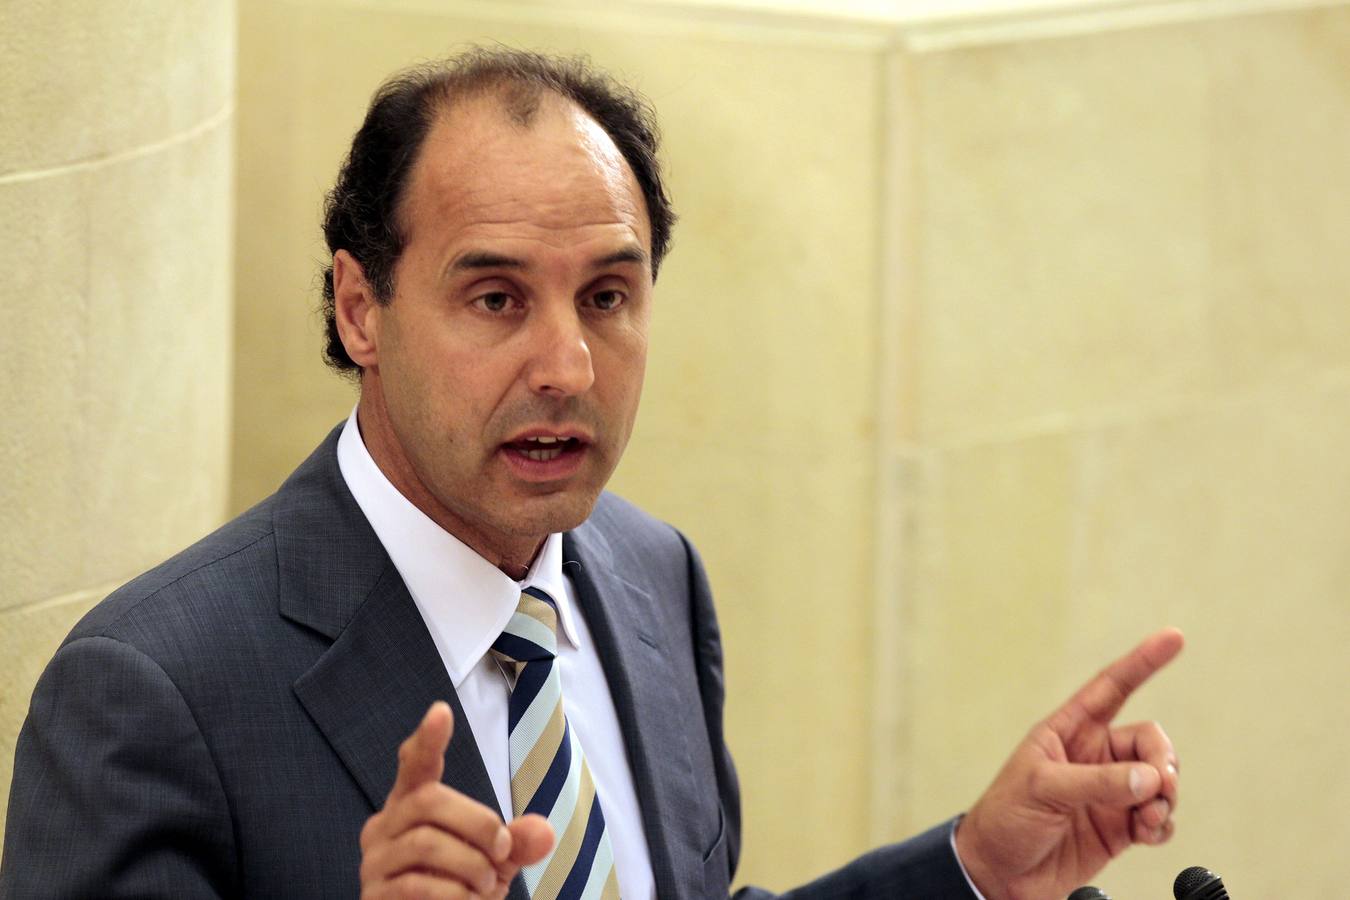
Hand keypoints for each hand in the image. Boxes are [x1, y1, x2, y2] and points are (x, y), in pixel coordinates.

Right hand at [359, 702, 554, 898]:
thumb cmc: (460, 886)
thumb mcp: (495, 860)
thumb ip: (516, 842)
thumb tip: (545, 833)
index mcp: (412, 804)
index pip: (414, 763)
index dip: (427, 739)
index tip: (441, 711)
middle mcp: (385, 825)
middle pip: (429, 800)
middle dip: (478, 823)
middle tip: (503, 850)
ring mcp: (375, 861)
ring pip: (425, 843)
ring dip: (470, 864)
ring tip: (488, 884)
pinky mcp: (376, 895)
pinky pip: (416, 885)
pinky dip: (454, 895)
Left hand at [954, 628, 1183, 899]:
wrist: (1000, 875)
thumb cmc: (1005, 819)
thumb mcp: (1042, 789)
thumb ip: (1097, 782)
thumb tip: (1148, 779)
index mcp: (1067, 732)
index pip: (1111, 688)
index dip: (1142, 662)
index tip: (1173, 638)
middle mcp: (1093, 757)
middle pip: (1148, 742)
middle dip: (1161, 760)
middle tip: (1158, 786)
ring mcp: (1109, 792)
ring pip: (1159, 780)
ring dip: (1166, 796)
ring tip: (1150, 817)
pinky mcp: (1119, 827)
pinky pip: (1158, 817)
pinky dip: (1163, 823)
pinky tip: (1150, 832)